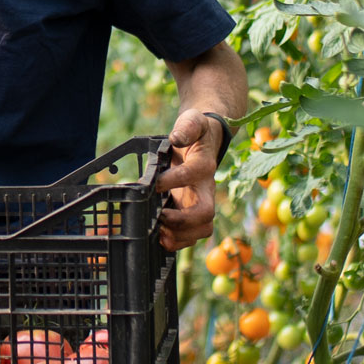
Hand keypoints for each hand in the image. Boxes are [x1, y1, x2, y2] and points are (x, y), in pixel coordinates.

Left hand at [157, 109, 222, 251]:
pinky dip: (177, 242)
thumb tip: (177, 139)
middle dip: (183, 221)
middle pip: (206, 213)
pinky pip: (192, 236)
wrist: (207, 141)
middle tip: (159, 217)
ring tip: (158, 232)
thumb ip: (187, 126)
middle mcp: (206, 188)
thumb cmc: (197, 132)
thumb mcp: (193, 120)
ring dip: (180, 236)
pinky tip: (160, 239)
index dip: (176, 179)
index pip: (196, 173)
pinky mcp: (193, 213)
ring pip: (202, 230)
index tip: (156, 183)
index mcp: (204, 164)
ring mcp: (201, 203)